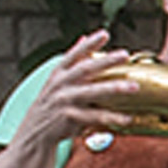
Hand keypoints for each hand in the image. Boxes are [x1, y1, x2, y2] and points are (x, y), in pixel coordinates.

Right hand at [15, 32, 139, 153]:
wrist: (33, 133)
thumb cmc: (51, 105)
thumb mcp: (58, 80)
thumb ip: (73, 61)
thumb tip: (83, 38)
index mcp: (59, 74)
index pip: (74, 55)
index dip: (89, 44)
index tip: (104, 34)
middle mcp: (60, 85)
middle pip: (84, 69)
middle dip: (105, 61)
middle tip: (125, 55)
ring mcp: (64, 101)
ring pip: (91, 92)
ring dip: (113, 88)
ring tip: (134, 86)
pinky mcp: (68, 118)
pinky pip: (94, 117)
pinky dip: (111, 117)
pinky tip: (127, 118)